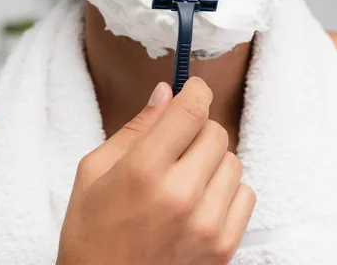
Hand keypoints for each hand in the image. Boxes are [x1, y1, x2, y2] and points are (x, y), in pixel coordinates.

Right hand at [56, 77, 255, 264]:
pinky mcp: (223, 247)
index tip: (193, 88)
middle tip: (175, 147)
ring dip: (212, 162)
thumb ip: (136, 128)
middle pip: (216, 132)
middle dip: (197, 130)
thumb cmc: (91, 232)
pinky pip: (246, 194)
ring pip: (234, 161)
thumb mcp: (94, 172)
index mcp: (143, 171)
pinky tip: (200, 202)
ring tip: (184, 180)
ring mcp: (206, 224)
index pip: (191, 110)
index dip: (196, 90)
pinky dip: (226, 191)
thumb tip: (166, 92)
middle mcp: (180, 195)